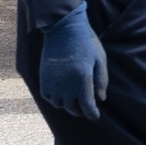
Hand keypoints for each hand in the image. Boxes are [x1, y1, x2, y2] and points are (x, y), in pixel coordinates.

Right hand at [31, 5, 107, 120]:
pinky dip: (55, 99)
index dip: (92, 114)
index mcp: (82, 81)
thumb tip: (100, 99)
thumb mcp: (100, 60)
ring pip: (60, 105)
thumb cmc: (86, 43)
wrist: (63, 28)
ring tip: (74, 100)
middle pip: (73, 109)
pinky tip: (62, 94)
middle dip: (81, 110)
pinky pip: (48, 97)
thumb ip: (101, 80)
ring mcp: (53, 83)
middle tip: (86, 108)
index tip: (95, 116)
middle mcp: (66, 86)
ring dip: (68, 105)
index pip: (87, 107)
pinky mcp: (44, 78)